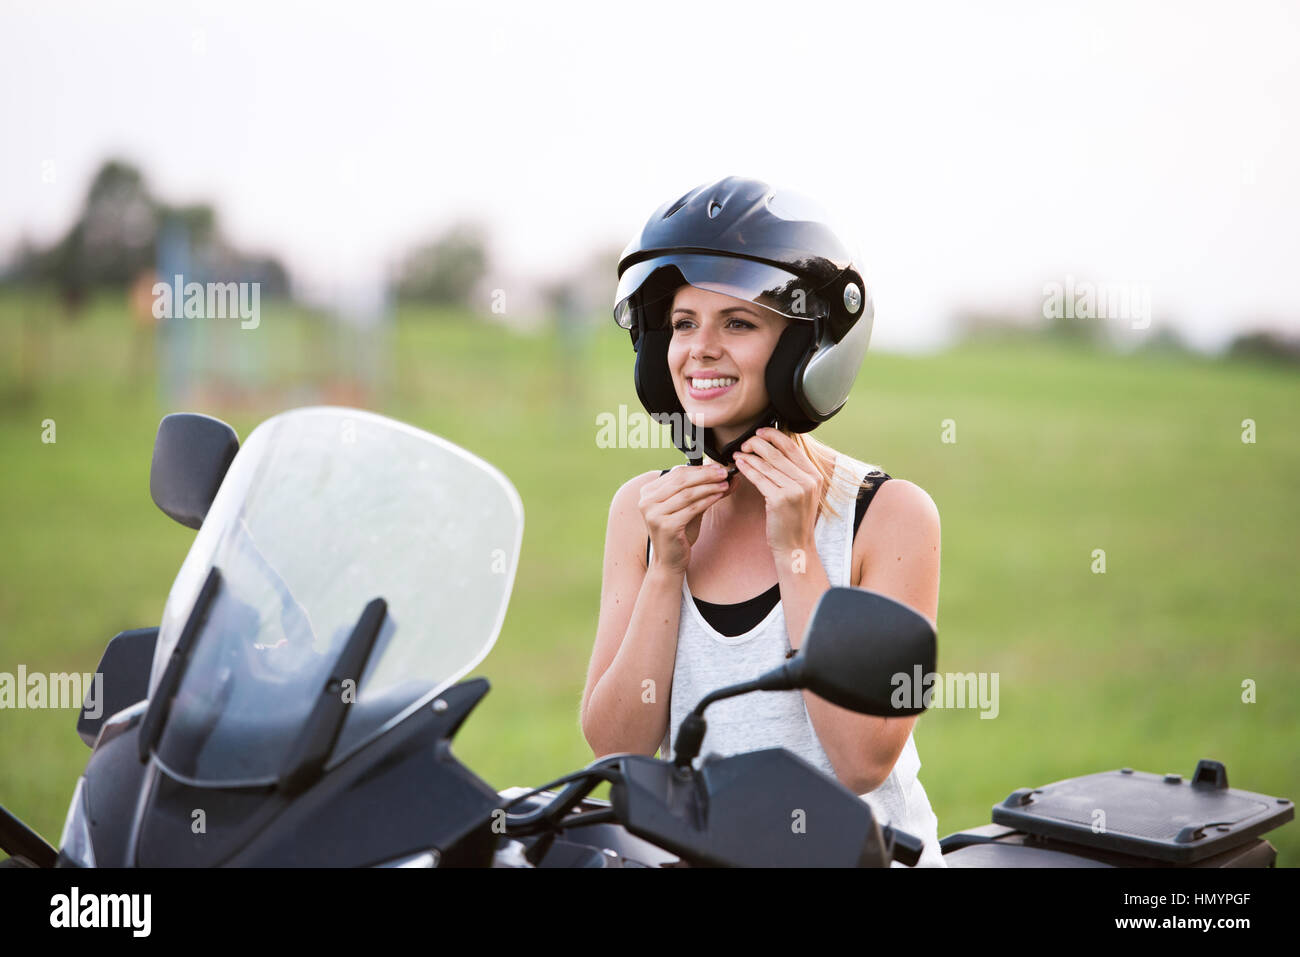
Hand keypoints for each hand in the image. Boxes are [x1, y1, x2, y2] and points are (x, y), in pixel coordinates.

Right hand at [639, 464, 731, 573]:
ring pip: (687, 494)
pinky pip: (691, 508)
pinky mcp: (665, 526)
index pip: (676, 473)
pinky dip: (707, 500)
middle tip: (724, 473)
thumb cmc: (679, 532)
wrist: (669, 560)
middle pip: (681, 481)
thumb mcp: (689, 507)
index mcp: (648, 492)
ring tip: (724, 485)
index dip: (699, 469)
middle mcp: (646, 501)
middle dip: (706, 475)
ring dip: (709, 487)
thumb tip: (725, 476)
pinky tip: (718, 497)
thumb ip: (703, 491)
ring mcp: (654, 514)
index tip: (717, 467)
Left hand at [733, 427, 824, 556]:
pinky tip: (740, 465)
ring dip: (749, 456)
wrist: (796, 546)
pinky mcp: (780, 500)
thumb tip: (773, 449)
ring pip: (767, 465)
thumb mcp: (801, 492)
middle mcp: (807, 481)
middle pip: (777, 453)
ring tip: (739, 453)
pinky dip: (748, 469)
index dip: (773, 436)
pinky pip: (760, 479)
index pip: (792, 447)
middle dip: (757, 444)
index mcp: (814, 475)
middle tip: (745, 443)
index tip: (760, 432)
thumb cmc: (794, 519)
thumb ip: (792, 472)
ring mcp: (795, 490)